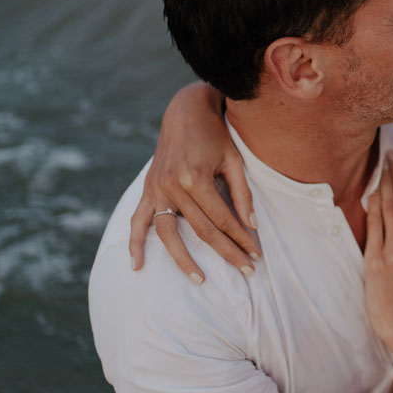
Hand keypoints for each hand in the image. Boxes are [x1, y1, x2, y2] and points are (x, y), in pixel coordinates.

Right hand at [128, 83, 259, 282]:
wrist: (185, 112)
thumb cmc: (215, 135)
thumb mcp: (234, 160)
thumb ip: (242, 194)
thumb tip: (252, 226)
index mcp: (195, 178)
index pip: (222, 219)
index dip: (241, 239)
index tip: (256, 255)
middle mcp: (172, 186)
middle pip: (202, 230)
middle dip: (227, 252)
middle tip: (247, 271)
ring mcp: (156, 189)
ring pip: (169, 233)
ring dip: (184, 260)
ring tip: (201, 280)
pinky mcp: (148, 189)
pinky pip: (138, 220)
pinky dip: (135, 243)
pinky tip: (138, 265)